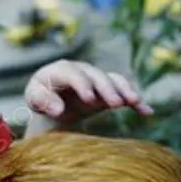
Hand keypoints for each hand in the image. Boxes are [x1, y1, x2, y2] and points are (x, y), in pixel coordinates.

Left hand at [25, 59, 151, 127]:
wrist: (53, 101)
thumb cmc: (41, 99)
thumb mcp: (34, 100)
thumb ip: (42, 102)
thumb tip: (59, 109)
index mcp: (60, 70)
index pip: (73, 74)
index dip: (82, 84)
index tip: (90, 99)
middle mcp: (82, 71)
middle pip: (97, 76)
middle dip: (107, 88)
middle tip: (115, 103)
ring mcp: (97, 79)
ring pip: (113, 80)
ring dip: (125, 90)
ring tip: (134, 102)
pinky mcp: (108, 89)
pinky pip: (124, 91)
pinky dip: (135, 101)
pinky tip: (146, 112)